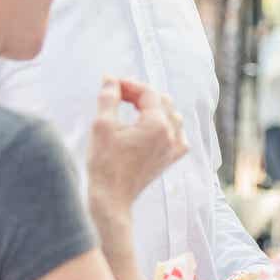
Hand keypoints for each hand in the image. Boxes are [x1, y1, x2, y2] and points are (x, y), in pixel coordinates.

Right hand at [87, 78, 187, 216]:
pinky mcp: (169, 160)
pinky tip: (153, 127)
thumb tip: (110, 80)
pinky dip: (167, 126)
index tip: (112, 84)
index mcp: (157, 125)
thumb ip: (108, 98)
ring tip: (133, 107)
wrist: (111, 199)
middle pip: (161, 101)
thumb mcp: (102, 126)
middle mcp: (171, 135)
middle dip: (141, 94)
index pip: (147, 93)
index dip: (129, 84)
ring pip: (172, 116)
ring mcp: (173, 149)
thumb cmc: (105, 164)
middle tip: (119, 93)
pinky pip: (177, 135)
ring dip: (154, 107)